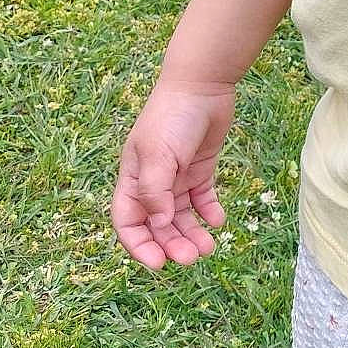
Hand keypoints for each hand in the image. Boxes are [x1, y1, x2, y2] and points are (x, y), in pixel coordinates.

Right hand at [112, 79, 235, 269]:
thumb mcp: (158, 154)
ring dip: (192, 234)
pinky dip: (209, 212)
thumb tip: (159, 224)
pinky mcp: (200, 169)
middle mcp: (152, 182)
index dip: (139, 246)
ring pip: (181, 216)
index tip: (159, 264)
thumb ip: (155, 191)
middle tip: (192, 258)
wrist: (202, 84)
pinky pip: (202, 199)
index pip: (128, 222)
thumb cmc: (172, 116)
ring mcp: (177, 176)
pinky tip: (218, 221)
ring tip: (208, 248)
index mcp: (132, 179)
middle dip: (172, 244)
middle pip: (158, 225)